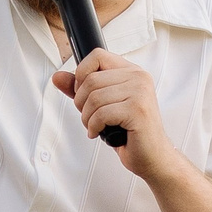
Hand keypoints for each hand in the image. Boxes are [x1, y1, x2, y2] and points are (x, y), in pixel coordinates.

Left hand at [52, 50, 179, 181]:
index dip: (81, 74)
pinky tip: (99, 133)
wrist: (153, 156)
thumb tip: (57, 77)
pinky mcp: (137, 110)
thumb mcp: (102, 105)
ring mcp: (140, 92)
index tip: (83, 93)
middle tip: (89, 117)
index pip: (97, 55)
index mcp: (132, 71)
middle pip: (91, 79)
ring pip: (94, 97)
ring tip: (95, 126)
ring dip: (87, 117)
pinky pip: (101, 114)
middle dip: (81, 103)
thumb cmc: (129, 131)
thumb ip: (80, 89)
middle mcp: (138, 77)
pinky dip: (94, 127)